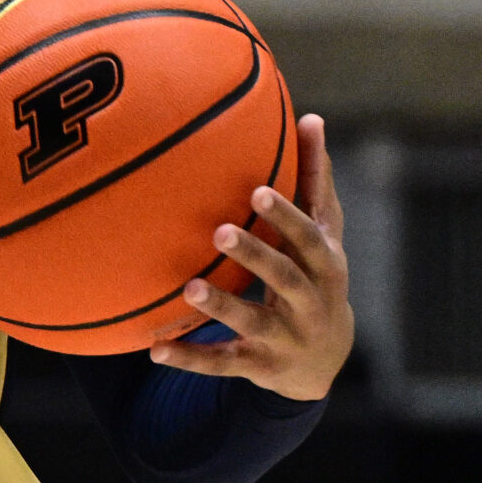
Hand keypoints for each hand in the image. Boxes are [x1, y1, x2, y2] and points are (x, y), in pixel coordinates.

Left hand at [151, 112, 353, 401]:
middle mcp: (311, 303)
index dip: (288, 215)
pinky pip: (223, 363)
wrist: (325, 359)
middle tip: (218, 231)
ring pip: (253, 322)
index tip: (258, 190)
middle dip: (255, 255)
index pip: (311, 236)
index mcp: (326, 264)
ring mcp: (286, 337)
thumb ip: (316, 181)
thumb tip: (311, 116)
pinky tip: (155, 350)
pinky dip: (190, 357)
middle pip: (286, 277)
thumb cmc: (317, 275)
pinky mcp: (259, 366)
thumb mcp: (324, 234)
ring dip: (222, 306)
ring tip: (189, 288)